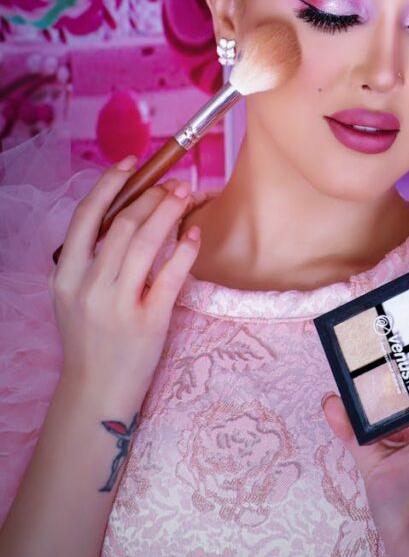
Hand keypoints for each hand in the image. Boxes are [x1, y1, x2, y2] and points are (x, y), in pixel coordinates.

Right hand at [47, 159, 200, 402]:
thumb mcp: (72, 297)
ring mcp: (118, 305)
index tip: (131, 162)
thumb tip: (121, 212)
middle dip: (151, 195)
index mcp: (67, 277)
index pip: (86, 217)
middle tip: (173, 183)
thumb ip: (88, 260)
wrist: (95, 394)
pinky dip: (184, 249)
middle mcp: (89, 287)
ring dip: (169, 211)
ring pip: (146, 242)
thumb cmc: (89, 340)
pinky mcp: (149, 321)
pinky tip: (194, 234)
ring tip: (185, 195)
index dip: (110, 184)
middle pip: (123, 224)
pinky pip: (171, 275)